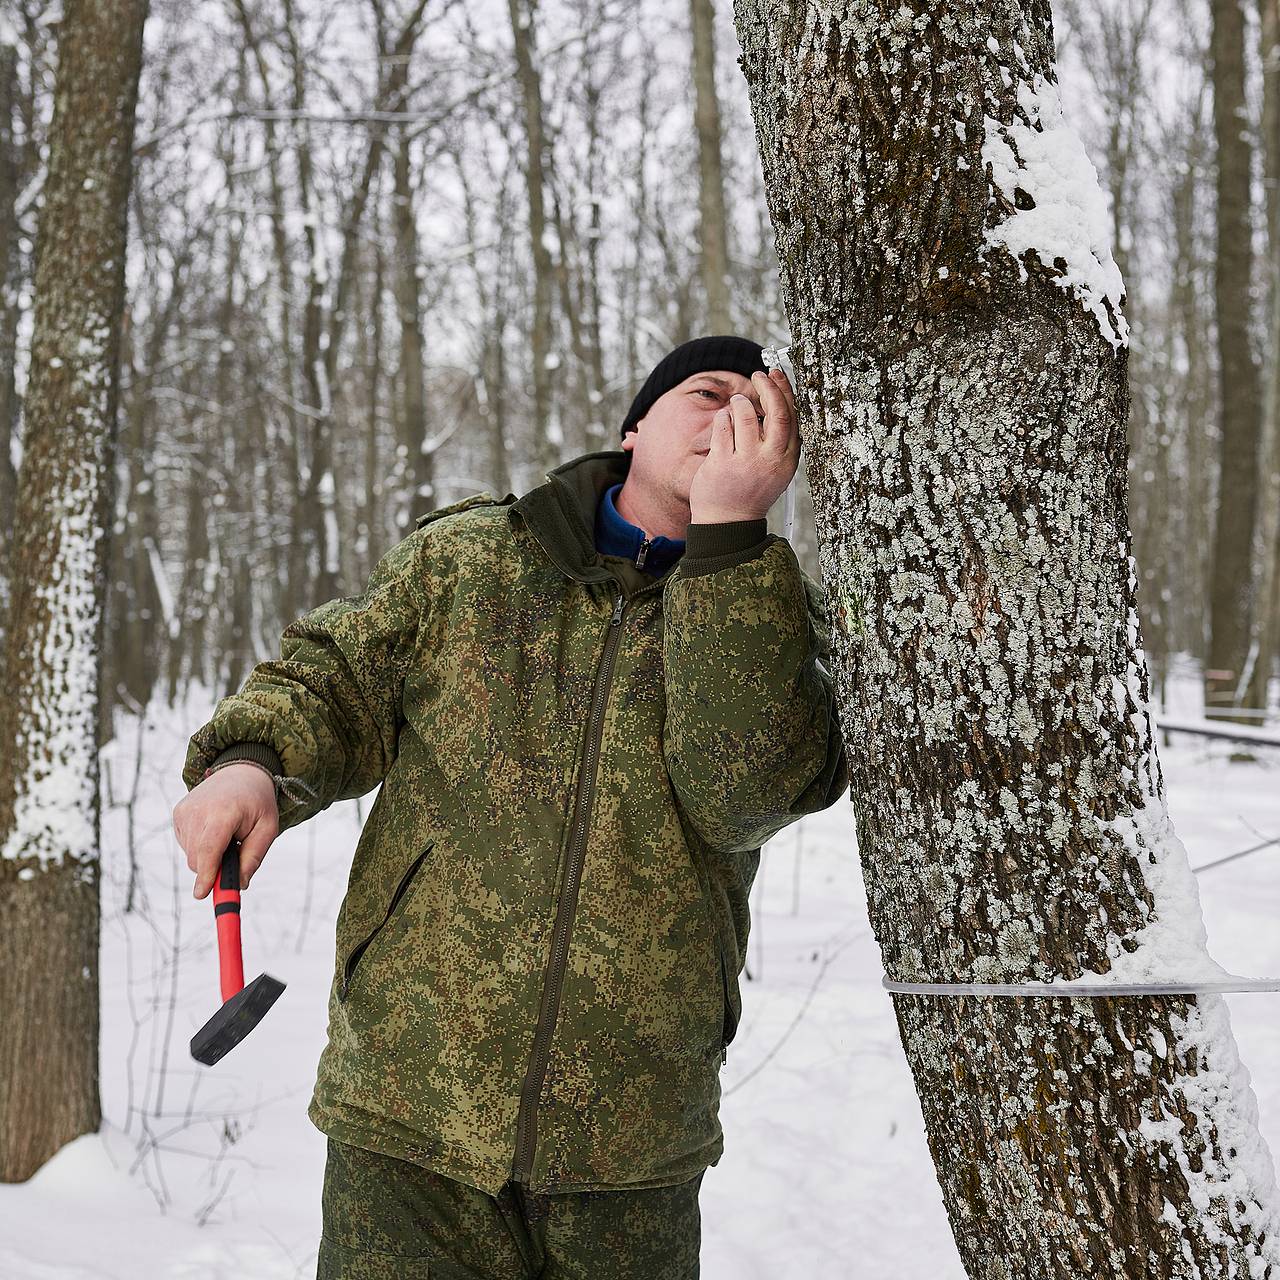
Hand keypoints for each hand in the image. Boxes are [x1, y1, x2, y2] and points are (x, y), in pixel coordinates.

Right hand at [172, 763, 278, 897]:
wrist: (242, 772)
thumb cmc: (258, 802)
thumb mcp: (267, 828)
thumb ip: (254, 857)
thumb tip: (239, 885)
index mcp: (224, 812)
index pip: (209, 848)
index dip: (206, 874)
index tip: (202, 894)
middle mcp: (199, 810)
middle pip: (199, 858)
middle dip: (214, 868)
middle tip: (234, 856)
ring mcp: (185, 811)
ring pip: (192, 854)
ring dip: (209, 856)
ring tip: (227, 835)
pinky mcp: (178, 812)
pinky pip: (187, 844)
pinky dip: (201, 846)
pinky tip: (215, 830)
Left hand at [688, 367, 799, 522]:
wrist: (729, 522)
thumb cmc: (751, 491)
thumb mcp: (776, 467)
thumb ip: (778, 439)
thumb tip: (775, 399)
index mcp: (787, 460)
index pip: (793, 416)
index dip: (785, 391)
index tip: (776, 375)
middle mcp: (770, 460)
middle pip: (776, 412)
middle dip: (767, 387)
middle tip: (758, 376)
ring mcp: (746, 461)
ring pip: (746, 414)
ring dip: (740, 402)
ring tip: (736, 404)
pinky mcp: (722, 462)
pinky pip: (723, 425)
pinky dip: (723, 417)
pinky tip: (724, 420)